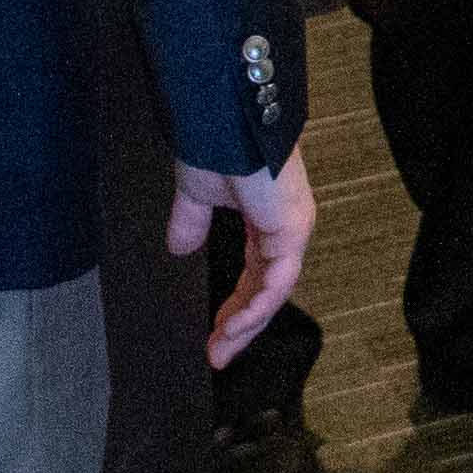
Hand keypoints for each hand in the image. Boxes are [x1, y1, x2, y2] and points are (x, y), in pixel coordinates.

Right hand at [175, 158, 317, 360]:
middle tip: (217, 354)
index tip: (215, 334)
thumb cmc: (216, 144)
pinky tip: (233, 328)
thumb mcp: (197, 193)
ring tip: (220, 351)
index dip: (237, 307)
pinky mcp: (293, 228)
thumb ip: (191, 222)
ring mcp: (293, 228)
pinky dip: (256, 308)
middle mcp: (286, 226)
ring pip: (273, 292)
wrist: (224, 118)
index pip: (258, 275)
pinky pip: (277, 281)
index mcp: (268, 218)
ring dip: (246, 325)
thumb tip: (179, 249)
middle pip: (268, 290)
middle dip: (241, 326)